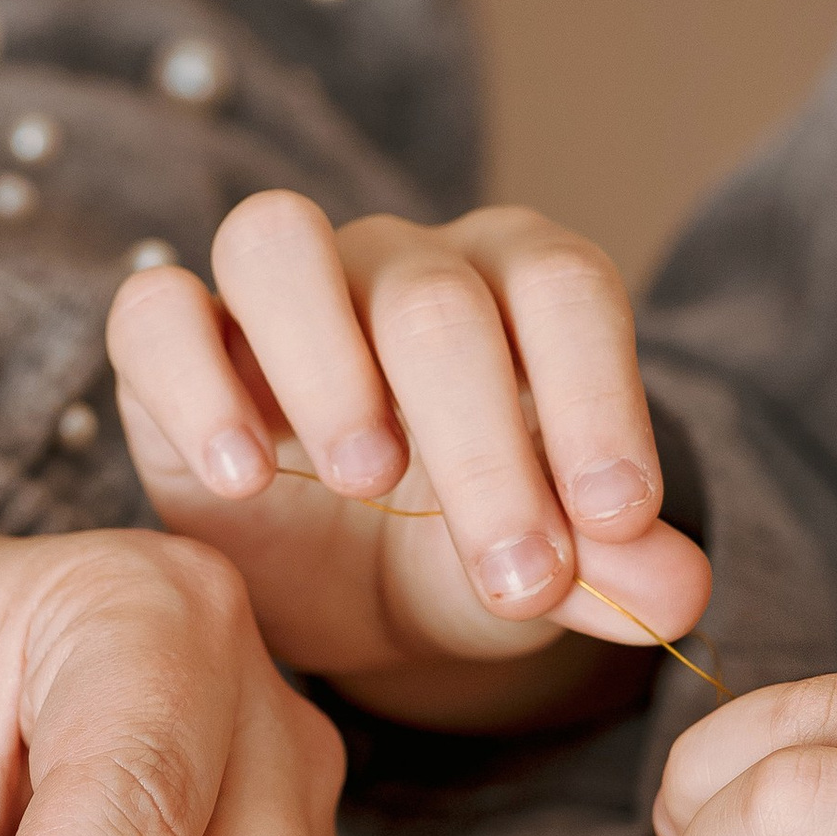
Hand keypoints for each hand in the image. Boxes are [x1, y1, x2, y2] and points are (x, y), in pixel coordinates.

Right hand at [105, 193, 710, 725]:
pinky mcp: (174, 342)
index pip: (564, 290)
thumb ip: (614, 574)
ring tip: (367, 479)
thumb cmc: (462, 549)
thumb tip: (679, 594)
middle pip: (433, 297)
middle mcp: (397, 263)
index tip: (616, 521)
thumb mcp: (544, 573)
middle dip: (483, 444)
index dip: (598, 394)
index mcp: (514, 287)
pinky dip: (192, 381)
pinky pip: (157, 311)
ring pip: (277, 241)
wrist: (347, 583)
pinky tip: (242, 476)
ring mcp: (279, 293)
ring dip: (324, 359)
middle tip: (516, 572)